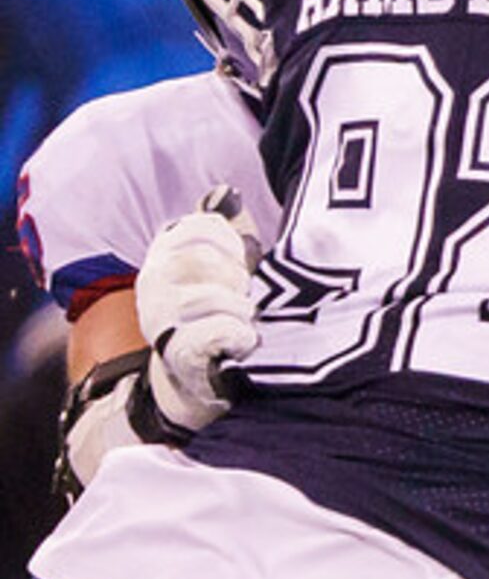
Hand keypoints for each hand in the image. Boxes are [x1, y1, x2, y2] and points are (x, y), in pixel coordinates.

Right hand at [136, 195, 260, 433]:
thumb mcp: (221, 269)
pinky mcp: (177, 353)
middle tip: (245, 301)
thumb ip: (225, 233)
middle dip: (239, 281)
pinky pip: (219, 330)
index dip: (232, 245)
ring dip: (243, 312)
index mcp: (165, 254)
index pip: (202, 228)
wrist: (197, 381)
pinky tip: (244, 342)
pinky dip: (240, 335)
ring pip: (217, 297)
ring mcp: (161, 319)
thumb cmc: (219, 316)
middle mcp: (154, 283)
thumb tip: (225, 196)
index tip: (241, 266)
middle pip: (207, 261)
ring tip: (245, 324)